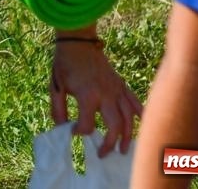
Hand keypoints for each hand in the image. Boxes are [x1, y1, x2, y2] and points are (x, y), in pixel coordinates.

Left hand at [50, 38, 142, 155]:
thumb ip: (58, 109)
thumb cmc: (65, 64)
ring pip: (129, 119)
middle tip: (103, 154)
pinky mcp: (122, 85)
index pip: (87, 124)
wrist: (78, 42)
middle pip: (114, 126)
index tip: (73, 132)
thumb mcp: (55, 87)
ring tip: (123, 150)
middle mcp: (106, 94)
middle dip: (109, 144)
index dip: (80, 132)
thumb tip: (62, 128)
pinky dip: (140, 116)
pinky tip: (142, 127)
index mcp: (88, 95)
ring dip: (127, 136)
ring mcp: (117, 90)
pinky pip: (135, 103)